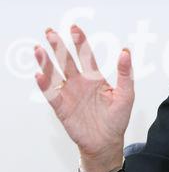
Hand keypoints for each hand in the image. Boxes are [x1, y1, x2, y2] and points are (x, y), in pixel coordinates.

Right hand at [34, 25, 133, 161]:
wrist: (107, 142)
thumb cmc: (117, 118)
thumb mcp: (126, 94)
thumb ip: (125, 73)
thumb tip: (125, 51)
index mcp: (94, 78)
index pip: (86, 56)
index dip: (80, 42)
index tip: (74, 28)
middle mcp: (79, 83)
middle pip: (66, 61)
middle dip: (59, 47)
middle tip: (50, 32)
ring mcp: (69, 95)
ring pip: (55, 75)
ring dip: (46, 63)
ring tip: (39, 50)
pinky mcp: (62, 109)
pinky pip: (52, 95)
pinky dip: (45, 86)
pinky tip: (40, 75)